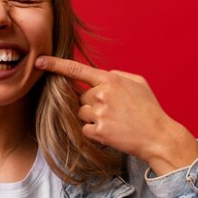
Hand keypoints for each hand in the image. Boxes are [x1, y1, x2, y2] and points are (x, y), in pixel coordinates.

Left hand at [35, 56, 197, 174]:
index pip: (76, 69)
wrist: (158, 137)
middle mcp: (102, 95)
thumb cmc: (149, 109)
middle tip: (112, 110)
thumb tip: (100, 75)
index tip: (39, 61)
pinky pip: (84, 129)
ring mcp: (99, 114)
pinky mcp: (98, 132)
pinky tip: (111, 131)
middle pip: (80, 96)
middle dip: (91, 102)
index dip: (55, 65)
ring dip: (91, 117)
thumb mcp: (138, 83)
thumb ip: (116, 75)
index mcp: (111, 80)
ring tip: (113, 120)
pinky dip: (94, 131)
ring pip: (80, 112)